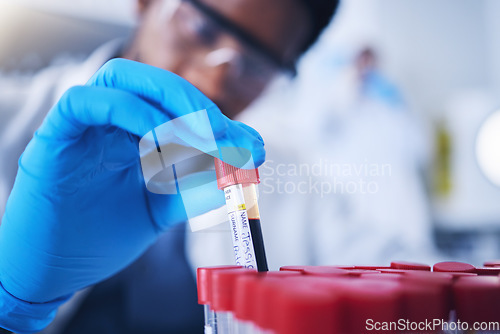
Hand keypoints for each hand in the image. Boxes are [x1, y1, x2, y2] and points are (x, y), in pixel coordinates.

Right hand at [0, 59, 264, 331]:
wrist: (52, 273)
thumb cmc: (100, 239)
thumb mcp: (162, 208)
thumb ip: (197, 184)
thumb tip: (243, 160)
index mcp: (130, 136)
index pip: (172, 103)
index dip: (212, 115)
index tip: (246, 142)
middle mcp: (106, 125)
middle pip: (147, 79)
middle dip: (192, 100)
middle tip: (223, 132)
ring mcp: (80, 129)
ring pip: (118, 78)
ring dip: (166, 103)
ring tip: (197, 140)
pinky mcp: (51, 141)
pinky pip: (82, 104)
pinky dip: (127, 112)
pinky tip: (158, 140)